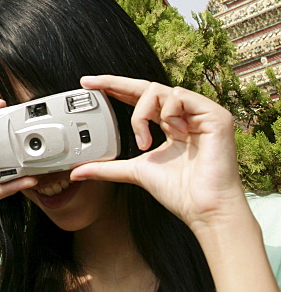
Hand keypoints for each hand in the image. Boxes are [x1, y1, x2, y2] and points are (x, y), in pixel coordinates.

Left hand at [70, 75, 246, 233]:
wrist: (204, 209)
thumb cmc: (179, 193)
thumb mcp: (135, 172)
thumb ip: (107, 168)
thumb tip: (77, 172)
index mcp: (170, 125)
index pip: (140, 99)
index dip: (116, 88)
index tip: (89, 85)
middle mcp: (185, 115)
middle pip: (147, 87)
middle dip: (115, 82)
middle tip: (90, 83)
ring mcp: (201, 113)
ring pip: (158, 91)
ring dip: (142, 114)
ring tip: (144, 142)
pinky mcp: (215, 115)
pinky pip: (179, 96)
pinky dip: (168, 113)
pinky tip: (174, 133)